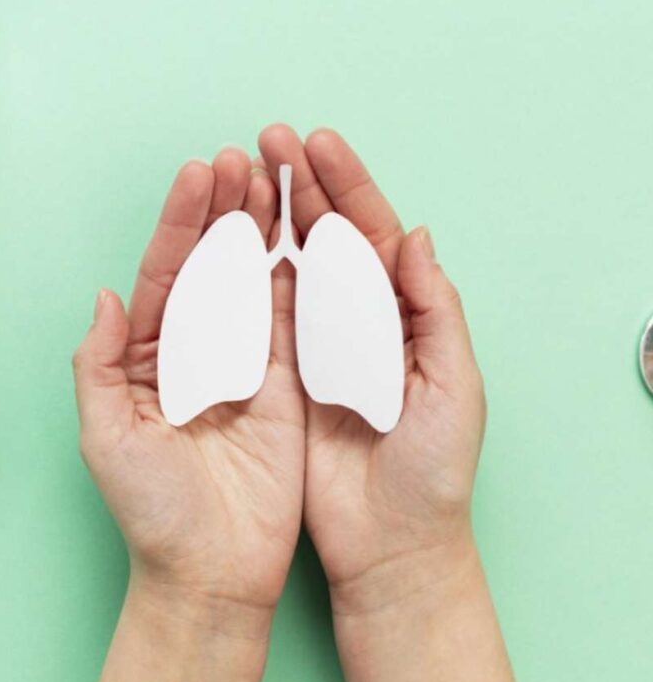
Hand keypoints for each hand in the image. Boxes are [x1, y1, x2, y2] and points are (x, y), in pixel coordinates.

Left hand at [73, 148, 304, 681]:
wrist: (213, 569)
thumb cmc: (154, 511)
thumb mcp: (107, 436)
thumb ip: (98, 363)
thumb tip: (103, 296)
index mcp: (147, 356)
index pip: (165, 272)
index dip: (181, 222)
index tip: (198, 174)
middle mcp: (196, 351)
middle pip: (211, 265)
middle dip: (224, 210)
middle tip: (242, 159)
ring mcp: (245, 364)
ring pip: (251, 282)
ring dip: (262, 231)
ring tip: (273, 179)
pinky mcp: (287, 385)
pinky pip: (291, 322)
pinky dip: (297, 278)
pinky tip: (303, 236)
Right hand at [257, 125, 522, 681]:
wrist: (387, 542)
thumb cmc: (430, 470)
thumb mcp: (453, 386)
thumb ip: (437, 309)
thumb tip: (416, 235)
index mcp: (402, 314)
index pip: (371, 234)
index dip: (347, 186)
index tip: (317, 143)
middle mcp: (355, 321)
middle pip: (325, 239)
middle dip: (299, 186)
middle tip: (268, 139)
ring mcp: (314, 345)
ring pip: (288, 267)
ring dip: (268, 219)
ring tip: (242, 173)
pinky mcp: (280, 376)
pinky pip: (260, 317)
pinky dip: (245, 277)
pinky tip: (229, 241)